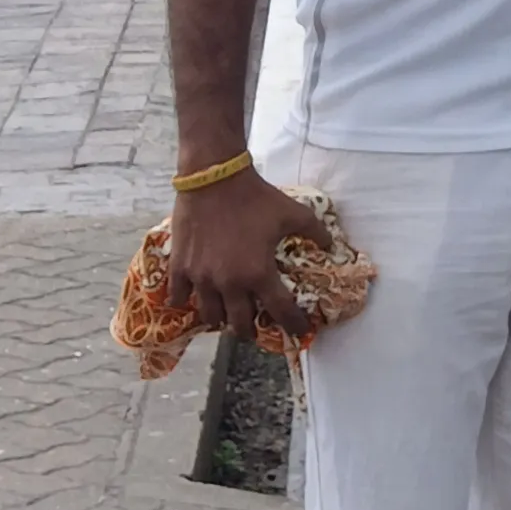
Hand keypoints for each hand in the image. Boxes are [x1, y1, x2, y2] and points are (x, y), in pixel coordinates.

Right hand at [166, 168, 316, 349]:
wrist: (214, 178)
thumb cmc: (256, 198)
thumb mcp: (294, 213)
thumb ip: (316, 232)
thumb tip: (331, 247)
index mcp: (259, 274)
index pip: (281, 312)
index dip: (293, 324)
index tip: (298, 331)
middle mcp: (229, 283)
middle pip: (239, 324)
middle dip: (249, 330)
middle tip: (253, 327)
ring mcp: (201, 278)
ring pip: (210, 316)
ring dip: (220, 319)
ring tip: (224, 315)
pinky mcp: (180, 267)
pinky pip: (179, 296)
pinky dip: (185, 301)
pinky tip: (191, 299)